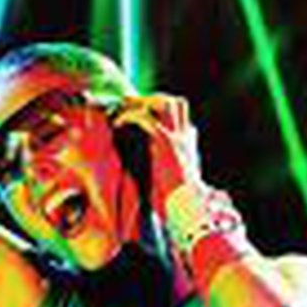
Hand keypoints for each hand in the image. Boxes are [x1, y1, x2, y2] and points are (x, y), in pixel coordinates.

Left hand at [111, 93, 204, 215]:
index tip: (140, 116)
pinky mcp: (165, 142)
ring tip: (124, 110)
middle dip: (153, 100)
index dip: (161, 113)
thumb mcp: (173, 180)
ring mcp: (177, 137)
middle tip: (130, 105)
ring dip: (143, 103)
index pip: (180, 118)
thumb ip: (165, 169)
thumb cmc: (177, 200)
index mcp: (188, 145)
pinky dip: (131, 117)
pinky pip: (146, 119)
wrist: (187, 206)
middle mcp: (185, 137)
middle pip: (176, 103)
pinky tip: (118, 124)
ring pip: (165, 103)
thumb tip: (155, 173)